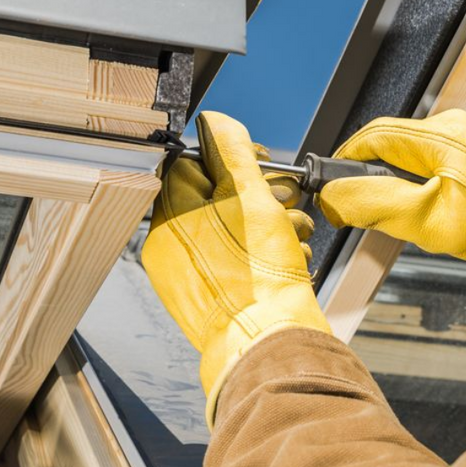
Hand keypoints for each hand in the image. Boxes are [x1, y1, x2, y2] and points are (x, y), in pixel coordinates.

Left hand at [143, 111, 330, 421]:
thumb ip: (231, 152)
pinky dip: (264, 257)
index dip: (231, 157)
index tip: (261, 163)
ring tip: (295, 236)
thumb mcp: (249, 195)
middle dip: (260, 195)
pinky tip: (289, 261)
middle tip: (286, 202)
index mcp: (170, 219)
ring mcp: (189, 277)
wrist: (271, 344)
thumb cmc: (258, 277)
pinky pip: (235, 264)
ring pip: (232, 232)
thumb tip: (215, 122)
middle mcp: (171, 249)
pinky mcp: (211, 300)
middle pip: (214, 199)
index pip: (190, 165)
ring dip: (270, 226)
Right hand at [316, 109, 465, 288]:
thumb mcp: (427, 220)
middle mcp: (454, 128)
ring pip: (413, 154)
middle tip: (364, 208)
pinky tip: (432, 209)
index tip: (332, 186)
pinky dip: (422, 182)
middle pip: (391, 143)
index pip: (372, 136)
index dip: (346, 160)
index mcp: (438, 135)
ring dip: (398, 181)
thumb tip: (334, 196)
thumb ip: (375, 204)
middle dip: (372, 174)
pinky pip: (437, 161)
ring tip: (402, 214)